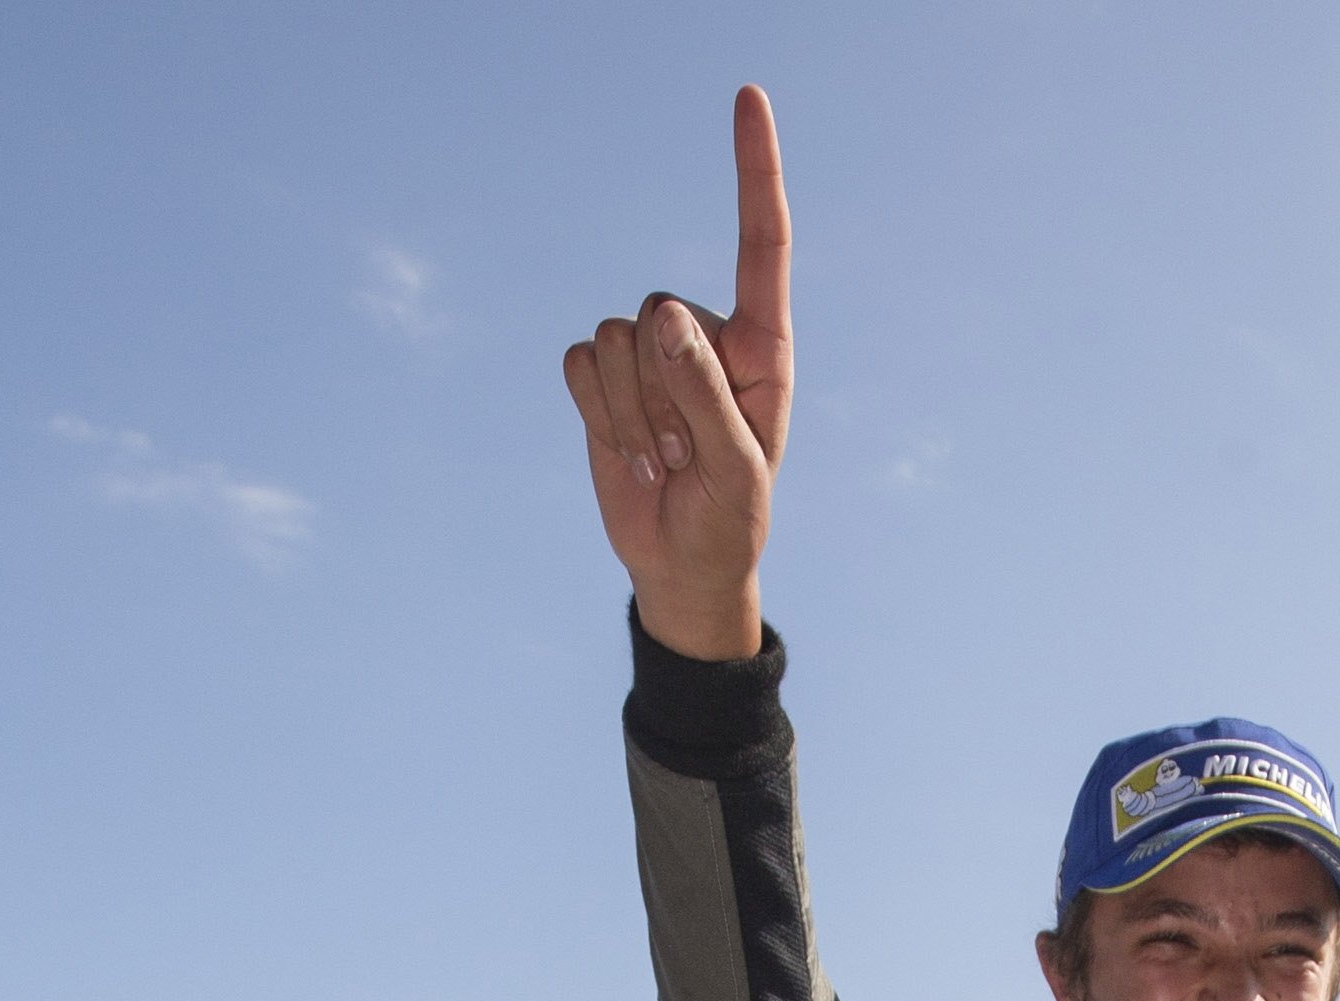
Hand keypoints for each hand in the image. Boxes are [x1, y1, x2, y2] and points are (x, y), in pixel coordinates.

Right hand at [563, 85, 792, 661]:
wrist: (681, 565)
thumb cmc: (730, 521)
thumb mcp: (736, 472)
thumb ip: (706, 395)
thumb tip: (663, 317)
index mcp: (759, 347)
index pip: (760, 242)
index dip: (753, 170)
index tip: (749, 96)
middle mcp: (703, 335)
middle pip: (659, 309)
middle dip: (662, 394)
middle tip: (685, 458)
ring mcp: (649, 353)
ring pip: (615, 337)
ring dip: (630, 413)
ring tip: (661, 462)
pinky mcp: (602, 376)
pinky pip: (579, 361)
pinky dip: (598, 416)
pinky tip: (629, 456)